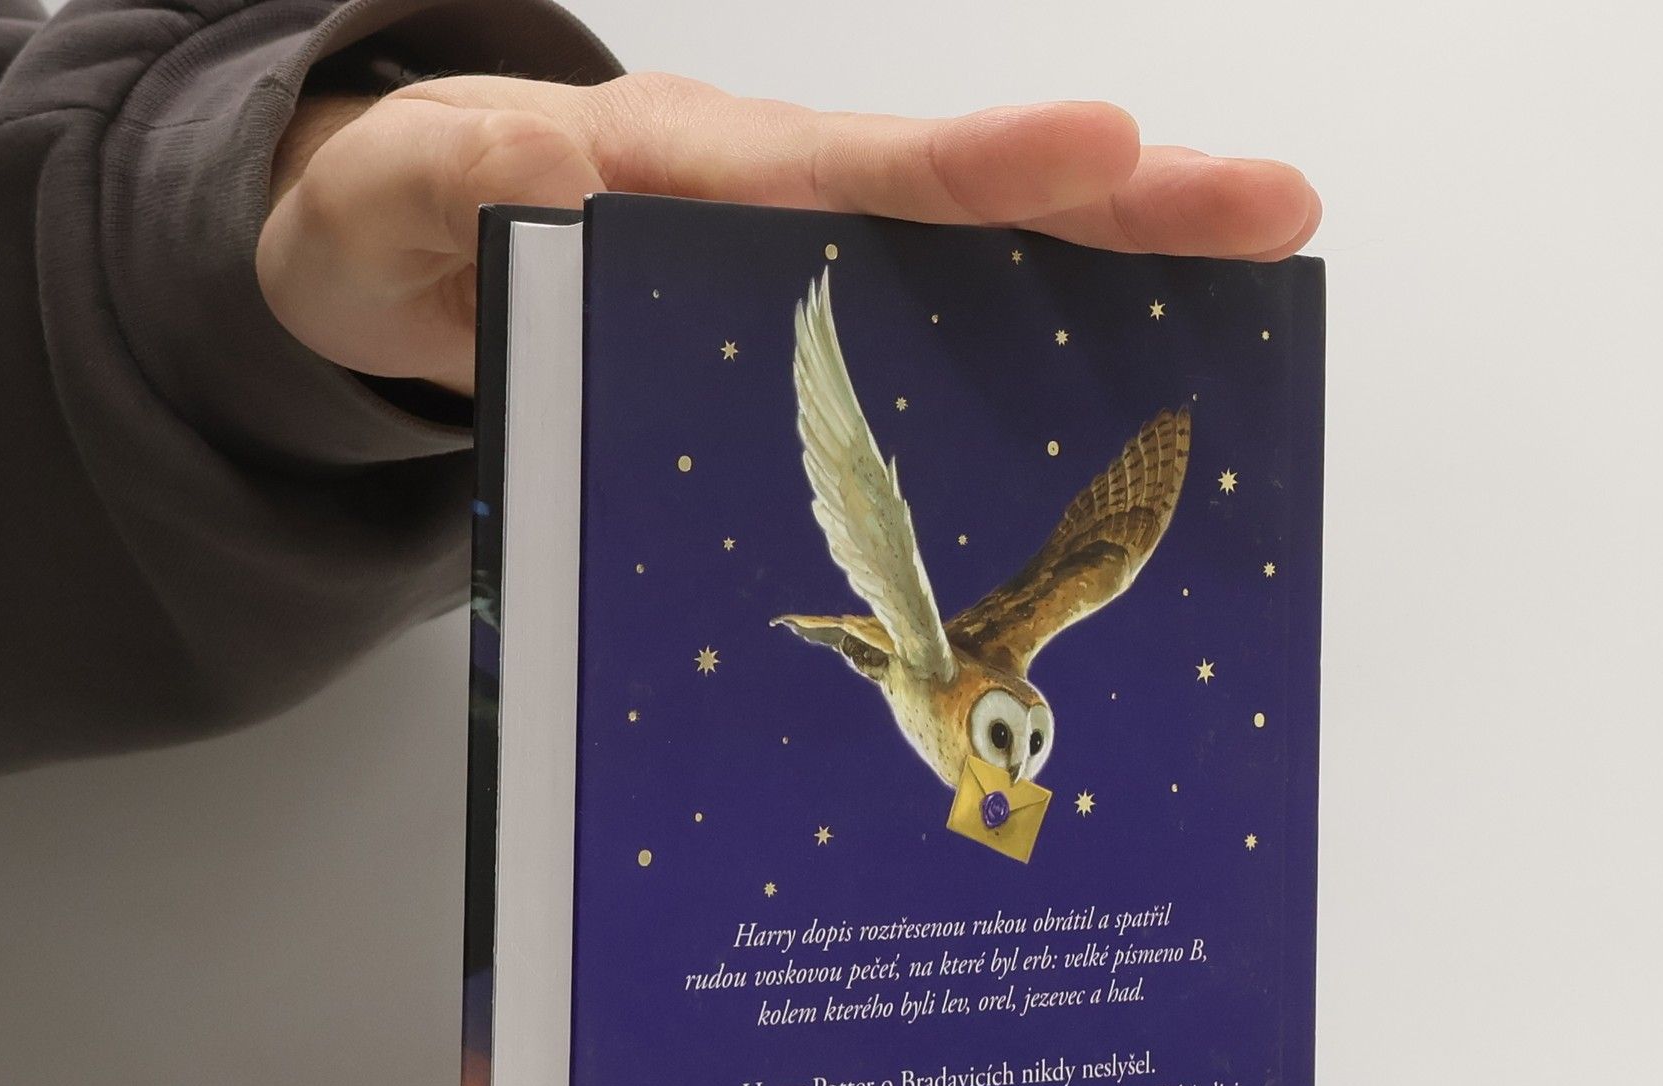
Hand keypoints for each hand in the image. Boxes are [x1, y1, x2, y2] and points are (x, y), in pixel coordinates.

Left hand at [257, 73, 1320, 395]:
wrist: (404, 254)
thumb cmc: (405, 222)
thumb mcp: (396, 197)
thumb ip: (456, 182)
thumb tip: (545, 166)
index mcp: (690, 169)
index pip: (848, 167)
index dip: (974, 166)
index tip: (1102, 144)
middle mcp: (775, 203)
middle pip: (961, 199)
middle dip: (1117, 200)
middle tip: (1266, 203)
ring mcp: (809, 264)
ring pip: (979, 257)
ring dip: (1115, 262)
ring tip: (1252, 257)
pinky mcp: (815, 326)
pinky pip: (944, 327)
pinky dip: (1043, 337)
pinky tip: (1132, 365)